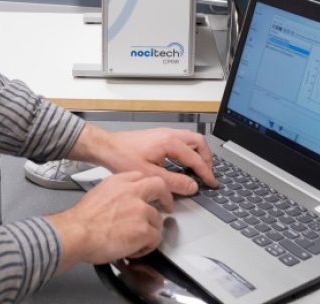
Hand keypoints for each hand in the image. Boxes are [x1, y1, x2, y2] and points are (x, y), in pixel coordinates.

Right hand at [47, 171, 171, 269]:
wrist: (79, 232)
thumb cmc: (83, 218)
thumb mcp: (98, 192)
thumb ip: (114, 192)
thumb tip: (121, 202)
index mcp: (119, 181)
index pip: (141, 177)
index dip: (147, 187)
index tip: (150, 194)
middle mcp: (133, 192)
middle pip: (159, 187)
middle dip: (166, 197)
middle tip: (167, 206)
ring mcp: (141, 210)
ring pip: (158, 219)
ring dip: (150, 230)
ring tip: (137, 240)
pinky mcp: (144, 229)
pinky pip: (155, 238)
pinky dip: (147, 247)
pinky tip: (135, 249)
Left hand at [68, 125, 217, 194]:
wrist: (108, 147)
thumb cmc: (122, 158)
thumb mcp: (149, 175)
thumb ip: (173, 181)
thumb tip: (192, 186)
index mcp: (169, 142)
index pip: (196, 157)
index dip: (206, 172)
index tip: (212, 183)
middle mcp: (169, 134)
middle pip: (198, 142)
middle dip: (207, 158)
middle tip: (208, 175)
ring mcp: (164, 133)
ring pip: (191, 139)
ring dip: (199, 153)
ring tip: (200, 169)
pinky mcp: (159, 136)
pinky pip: (182, 140)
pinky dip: (190, 151)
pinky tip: (185, 163)